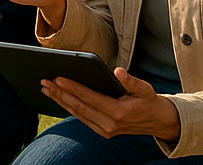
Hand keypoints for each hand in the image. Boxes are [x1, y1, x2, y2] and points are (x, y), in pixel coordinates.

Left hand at [42, 66, 180, 142]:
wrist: (159, 122)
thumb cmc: (150, 101)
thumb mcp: (145, 89)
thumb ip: (131, 81)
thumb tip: (118, 71)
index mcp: (119, 112)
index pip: (89, 98)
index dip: (72, 88)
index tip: (57, 78)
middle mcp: (110, 124)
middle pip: (79, 107)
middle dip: (60, 94)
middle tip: (43, 81)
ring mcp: (106, 130)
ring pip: (78, 114)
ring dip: (61, 101)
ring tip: (46, 89)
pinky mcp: (104, 132)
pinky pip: (83, 119)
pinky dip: (69, 108)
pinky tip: (59, 99)